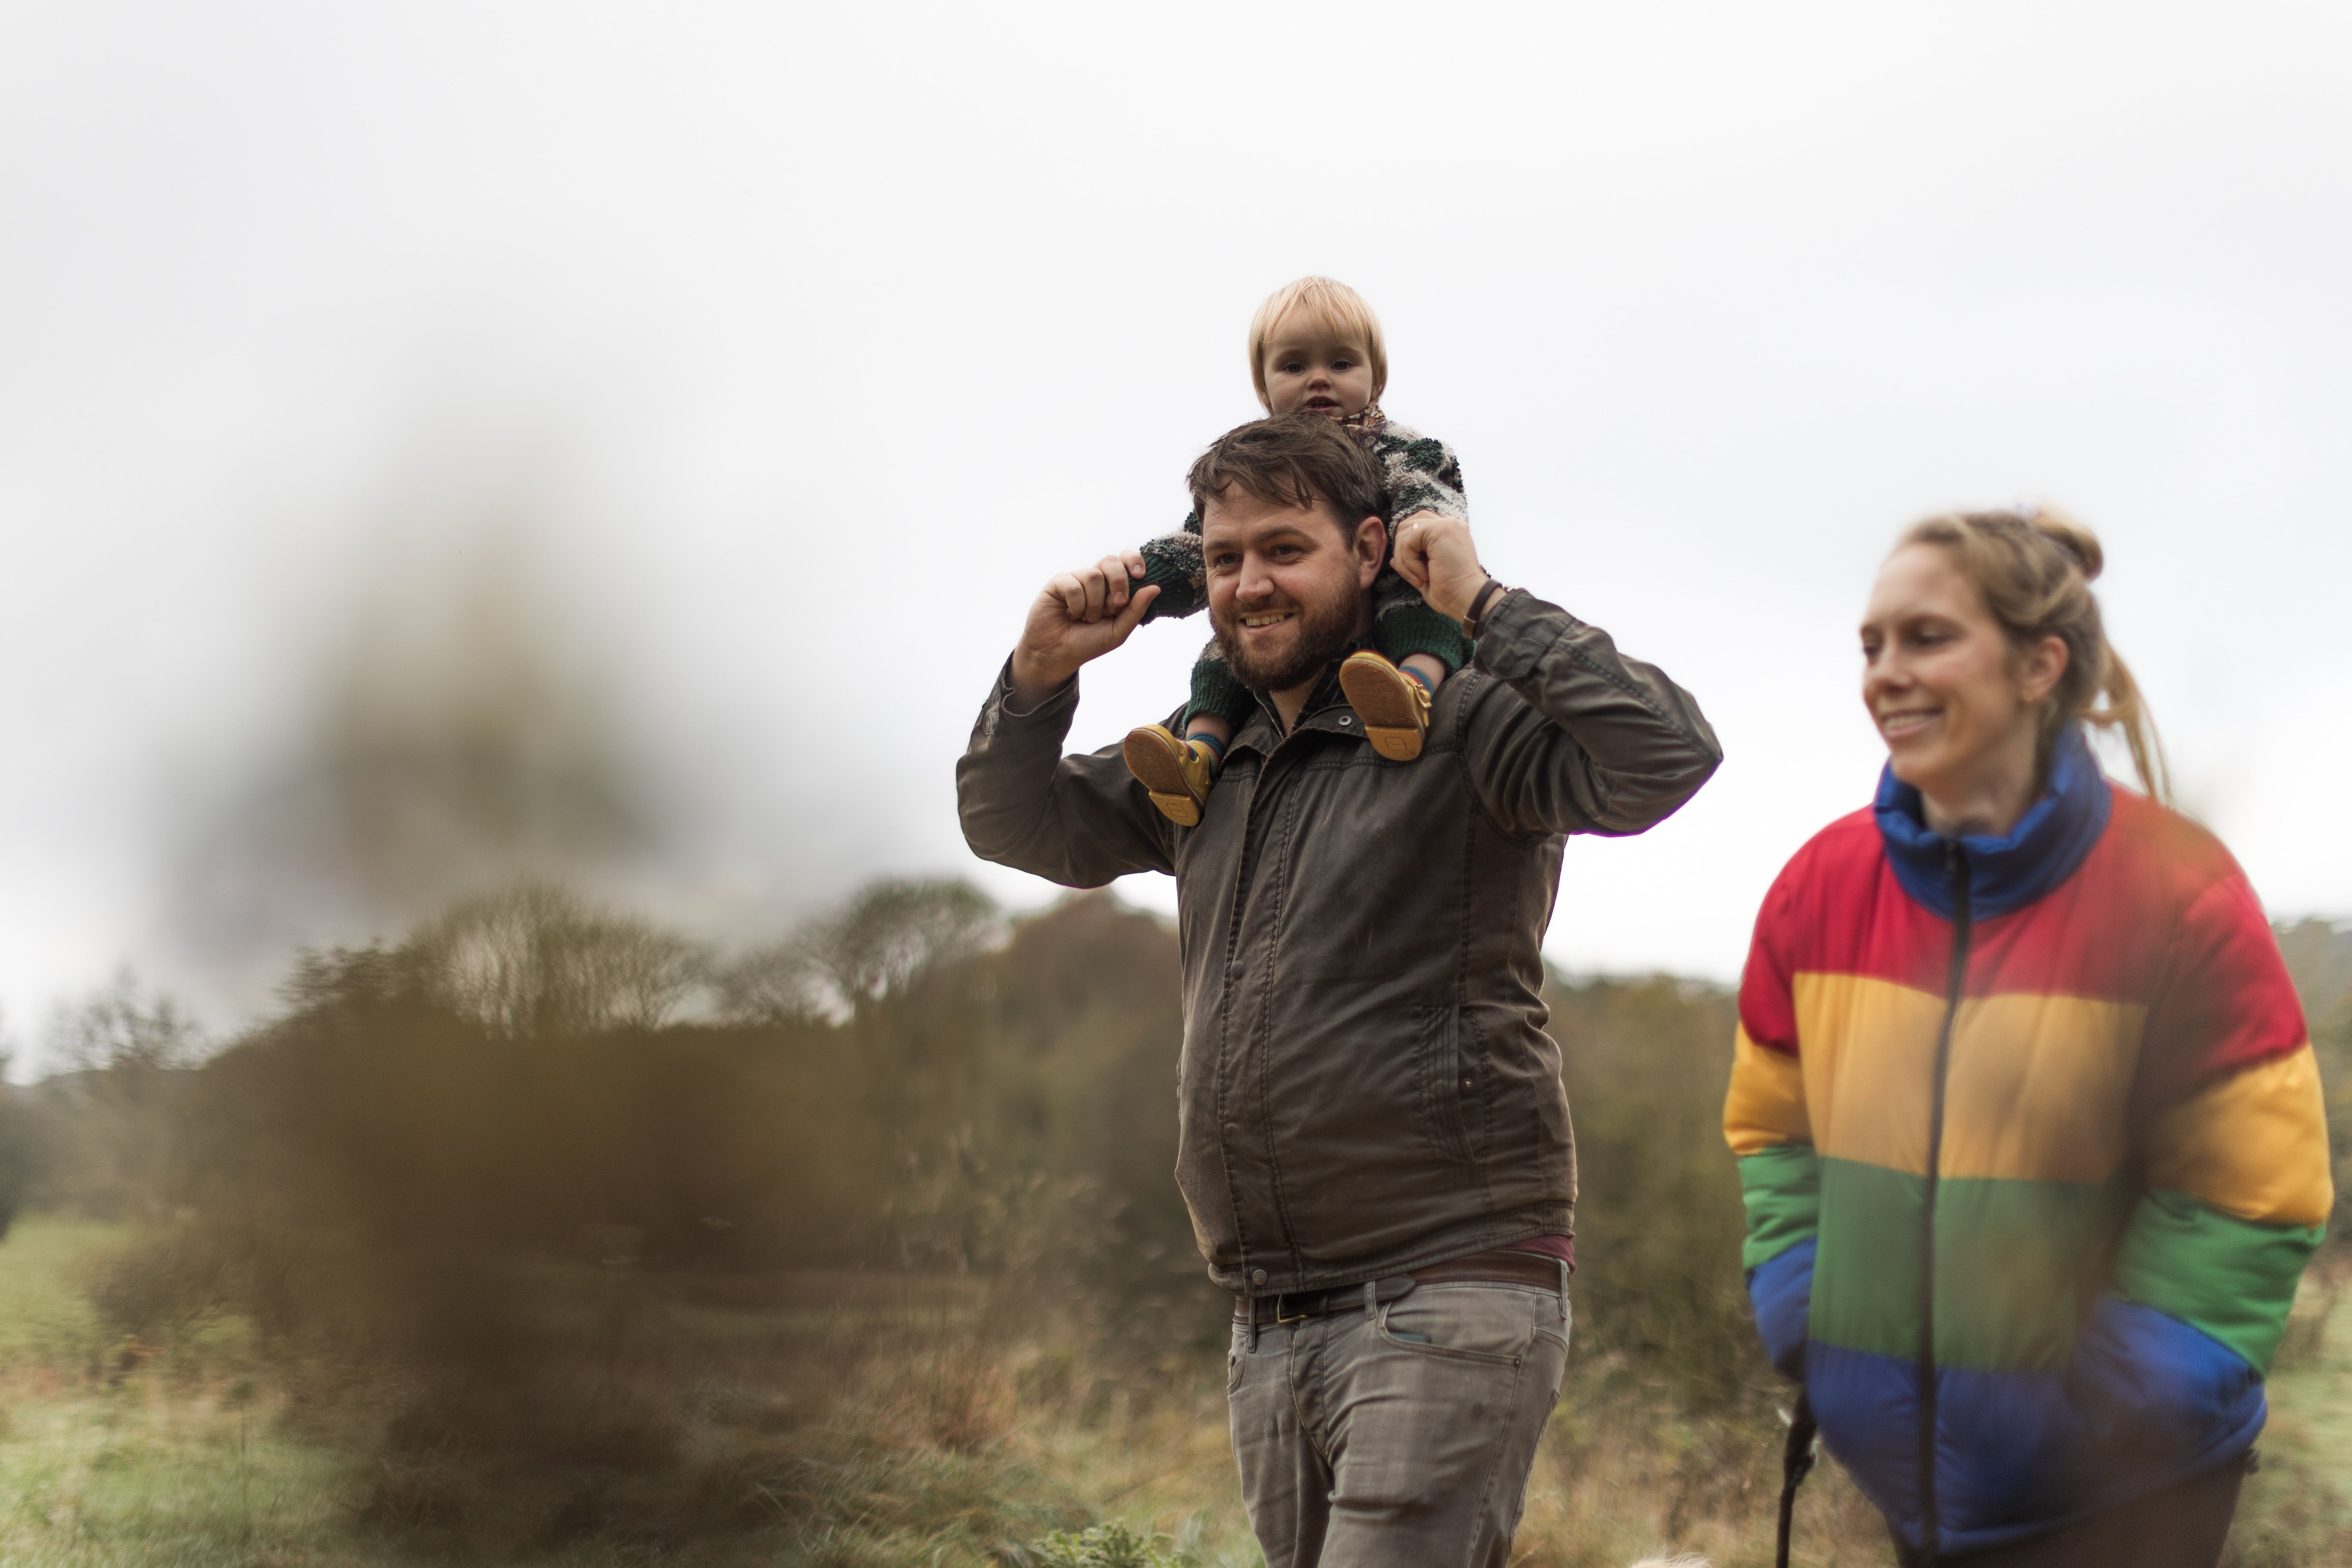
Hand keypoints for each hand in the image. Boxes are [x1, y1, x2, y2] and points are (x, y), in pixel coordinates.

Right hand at [1009, 557, 1159, 703]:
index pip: (1125, 561)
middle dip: (1118, 583)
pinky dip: (1076, 605)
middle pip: (1111, 561)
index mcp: (1112, 587)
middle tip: (1115, 606)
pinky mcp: (1058, 583)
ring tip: (1086, 618)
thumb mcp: (1118, 631)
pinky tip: (1070, 614)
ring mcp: (1076, 579)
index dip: (1133, 562)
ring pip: (1093, 575)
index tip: (1140, 576)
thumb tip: (1156, 587)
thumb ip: (1136, 610)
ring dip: (1094, 603)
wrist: (1058, 655)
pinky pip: (1073, 585)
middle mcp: (1095, 580)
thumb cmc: (1088, 643)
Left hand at [1389, 511, 1491, 621]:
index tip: (1418, 575)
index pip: (1417, 526)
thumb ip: (1410, 564)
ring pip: (1403, 534)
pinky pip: (1407, 543)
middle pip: (1406, 525)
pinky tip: (1424, 576)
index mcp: (1448, 533)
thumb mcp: (1425, 576)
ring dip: (1404, 562)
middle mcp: (1448, 524)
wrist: (1467, 599)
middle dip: (1402, 552)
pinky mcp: (1438, 529)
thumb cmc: (1450, 592)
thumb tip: (1393, 559)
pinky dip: (1409, 563)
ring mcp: (1444, 524)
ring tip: (1420, 579)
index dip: (1408, 549)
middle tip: (1414, 576)